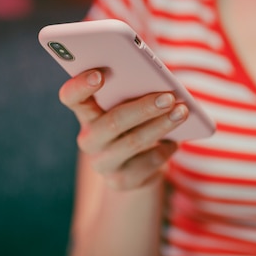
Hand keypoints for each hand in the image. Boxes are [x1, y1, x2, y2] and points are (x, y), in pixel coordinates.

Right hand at [59, 69, 186, 189]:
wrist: (137, 166)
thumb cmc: (136, 121)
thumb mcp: (131, 105)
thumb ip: (135, 90)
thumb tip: (162, 86)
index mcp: (87, 112)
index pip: (72, 97)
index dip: (80, 86)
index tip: (99, 74)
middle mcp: (89, 138)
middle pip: (112, 121)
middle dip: (143, 108)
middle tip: (169, 97)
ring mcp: (103, 163)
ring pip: (134, 142)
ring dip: (161, 125)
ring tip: (183, 112)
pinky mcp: (121, 181)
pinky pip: (148, 163)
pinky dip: (165, 148)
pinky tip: (176, 140)